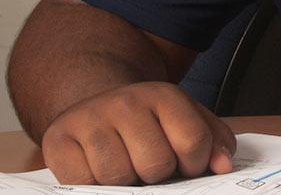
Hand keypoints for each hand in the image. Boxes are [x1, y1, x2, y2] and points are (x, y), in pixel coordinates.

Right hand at [40, 81, 236, 184]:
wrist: (97, 106)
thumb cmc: (148, 122)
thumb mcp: (186, 120)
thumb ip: (213, 140)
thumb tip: (222, 165)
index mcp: (163, 95)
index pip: (193, 143)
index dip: (194, 164)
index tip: (185, 163)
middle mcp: (125, 102)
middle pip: (156, 164)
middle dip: (158, 174)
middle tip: (150, 165)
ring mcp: (89, 120)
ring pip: (119, 176)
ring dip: (126, 182)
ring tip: (125, 167)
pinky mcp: (58, 140)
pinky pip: (83, 182)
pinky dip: (94, 185)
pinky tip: (98, 171)